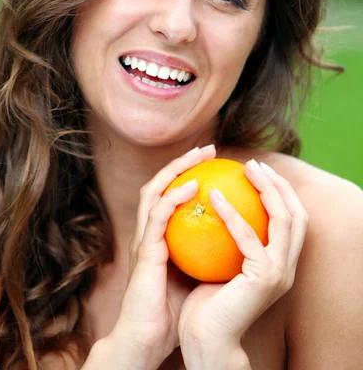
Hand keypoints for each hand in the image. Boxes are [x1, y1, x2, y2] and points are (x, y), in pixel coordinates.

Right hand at [107, 144, 216, 368]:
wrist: (150, 339)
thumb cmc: (175, 312)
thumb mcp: (197, 274)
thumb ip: (210, 254)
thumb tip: (243, 239)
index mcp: (161, 236)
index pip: (172, 195)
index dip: (190, 174)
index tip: (216, 164)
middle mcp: (150, 232)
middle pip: (161, 184)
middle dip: (182, 162)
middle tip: (208, 149)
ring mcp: (144, 239)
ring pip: (154, 191)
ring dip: (175, 170)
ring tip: (198, 156)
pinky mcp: (143, 252)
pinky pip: (157, 217)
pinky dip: (172, 198)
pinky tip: (192, 187)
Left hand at [178, 159, 308, 365]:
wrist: (205, 337)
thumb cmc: (206, 300)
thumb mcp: (222, 262)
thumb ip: (228, 239)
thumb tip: (216, 201)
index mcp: (280, 263)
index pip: (292, 219)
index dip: (281, 191)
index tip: (258, 171)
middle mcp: (287, 267)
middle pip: (297, 213)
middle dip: (279, 184)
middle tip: (254, 164)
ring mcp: (279, 272)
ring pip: (284, 218)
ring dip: (266, 189)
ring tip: (245, 170)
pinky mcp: (264, 277)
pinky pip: (248, 236)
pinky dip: (232, 213)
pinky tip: (215, 196)